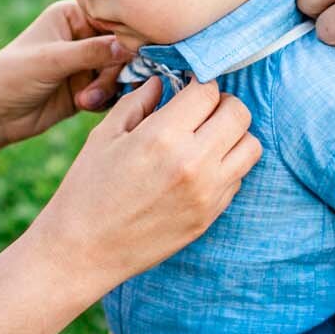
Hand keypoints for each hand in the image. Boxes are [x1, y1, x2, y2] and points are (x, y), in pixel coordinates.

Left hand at [0, 1, 129, 147]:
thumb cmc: (12, 76)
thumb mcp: (52, 60)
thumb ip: (92, 52)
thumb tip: (129, 46)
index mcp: (71, 16)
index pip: (111, 19)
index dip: (125, 36)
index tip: (134, 54)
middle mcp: (81, 37)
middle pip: (120, 48)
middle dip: (112, 70)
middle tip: (97, 88)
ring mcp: (84, 64)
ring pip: (118, 72)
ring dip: (107, 87)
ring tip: (85, 100)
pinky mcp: (86, 89)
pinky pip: (111, 91)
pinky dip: (104, 99)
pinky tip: (85, 105)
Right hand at [34, 78, 260, 291]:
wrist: (84, 251)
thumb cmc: (87, 190)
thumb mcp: (105, 136)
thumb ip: (138, 102)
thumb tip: (163, 81)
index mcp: (163, 136)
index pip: (208, 91)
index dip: (198, 83)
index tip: (187, 87)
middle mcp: (194, 162)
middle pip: (239, 113)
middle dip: (222, 104)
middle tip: (200, 110)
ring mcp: (207, 192)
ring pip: (250, 146)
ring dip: (232, 135)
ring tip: (206, 138)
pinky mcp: (210, 216)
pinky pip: (238, 178)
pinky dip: (226, 165)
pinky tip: (198, 168)